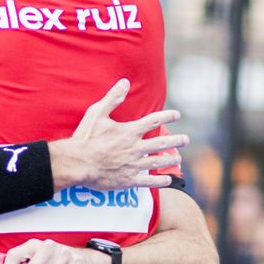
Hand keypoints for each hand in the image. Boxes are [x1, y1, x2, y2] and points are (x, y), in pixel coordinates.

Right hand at [53, 80, 186, 190]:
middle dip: (177, 141)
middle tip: (186, 139)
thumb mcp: (96, 113)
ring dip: (171, 159)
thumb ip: (112, 98)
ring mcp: (133, 165)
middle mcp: (135, 148)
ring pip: (158, 162)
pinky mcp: (127, 180)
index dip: (168, 116)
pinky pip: (148, 181)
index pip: (154, 121)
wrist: (77, 163)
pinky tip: (168, 180)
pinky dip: (160, 181)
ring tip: (178, 157)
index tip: (178, 115)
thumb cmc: (85, 138)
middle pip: (162, 143)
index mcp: (129, 131)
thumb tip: (125, 82)